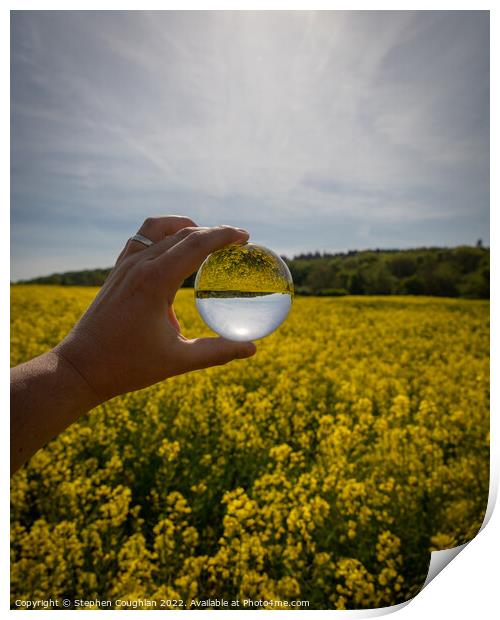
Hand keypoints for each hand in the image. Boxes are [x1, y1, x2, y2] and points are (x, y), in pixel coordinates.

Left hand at [54, 216, 255, 401]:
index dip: (224, 236)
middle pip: (182, 233)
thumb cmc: (127, 365)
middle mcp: (139, 265)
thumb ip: (217, 352)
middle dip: (212, 232)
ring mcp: (124, 265)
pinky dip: (161, 235)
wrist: (81, 367)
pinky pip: (140, 239)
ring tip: (204, 237)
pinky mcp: (116, 272)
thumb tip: (251, 349)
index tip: (245, 237)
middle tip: (236, 241)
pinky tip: (171, 248)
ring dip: (184, 227)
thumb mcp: (177, 360)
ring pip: (158, 229)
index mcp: (155, 281)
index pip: (196, 244)